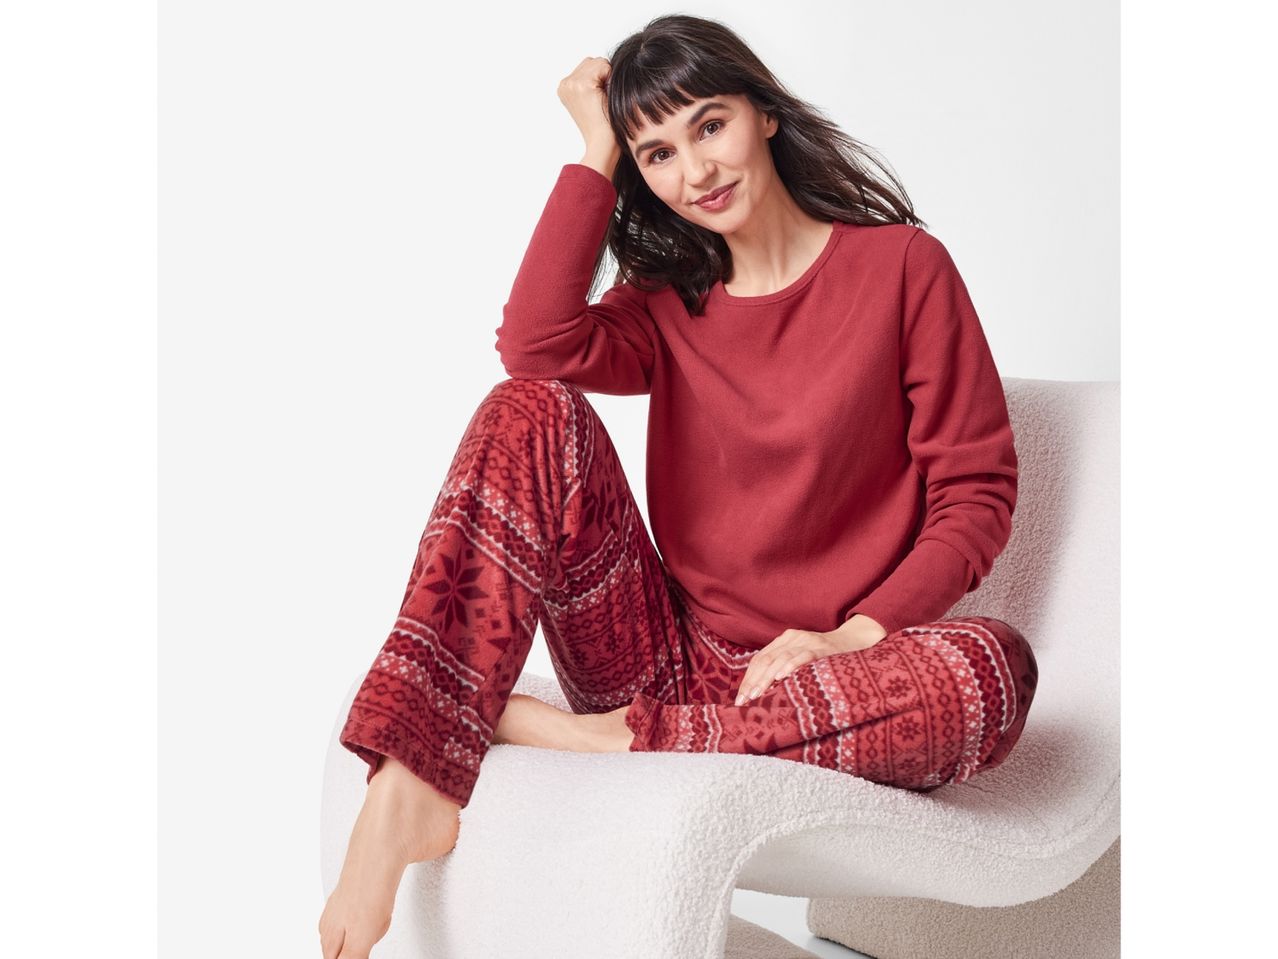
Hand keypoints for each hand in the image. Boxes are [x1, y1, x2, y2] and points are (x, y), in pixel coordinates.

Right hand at [558, 57, 617, 155]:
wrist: (603, 143)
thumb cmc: (603, 126)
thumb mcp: (592, 99)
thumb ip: (591, 80)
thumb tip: (604, 62)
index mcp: (565, 88)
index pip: (588, 66)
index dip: (601, 79)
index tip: (599, 100)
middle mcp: (565, 84)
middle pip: (593, 61)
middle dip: (604, 76)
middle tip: (603, 100)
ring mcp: (571, 84)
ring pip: (599, 62)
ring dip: (607, 78)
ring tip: (604, 98)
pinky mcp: (582, 85)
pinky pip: (604, 67)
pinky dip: (610, 80)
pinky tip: (606, 97)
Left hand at [734, 615, 888, 705]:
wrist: (857, 640)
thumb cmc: (828, 656)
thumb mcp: (803, 658)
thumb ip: (786, 667)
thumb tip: (764, 692)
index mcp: (786, 640)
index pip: (760, 658)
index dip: (749, 678)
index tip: (740, 698)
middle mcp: (793, 638)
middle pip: (766, 659)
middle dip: (753, 682)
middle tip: (744, 701)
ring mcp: (807, 641)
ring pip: (780, 658)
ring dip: (766, 678)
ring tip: (757, 695)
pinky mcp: (822, 648)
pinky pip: (803, 656)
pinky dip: (790, 666)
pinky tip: (780, 678)